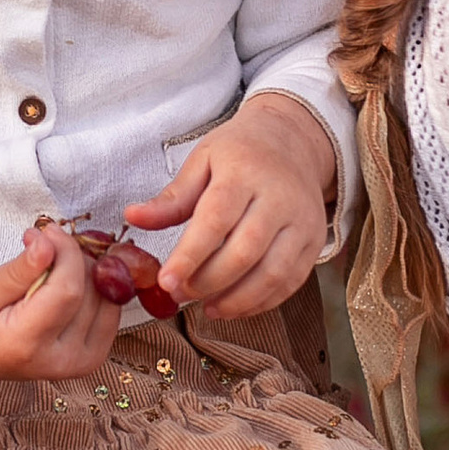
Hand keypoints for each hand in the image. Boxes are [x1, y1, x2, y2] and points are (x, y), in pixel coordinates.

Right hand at [0, 223, 121, 389]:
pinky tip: (70, 278)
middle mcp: (59, 361)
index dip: (66, 252)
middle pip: (90, 294)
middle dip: (75, 257)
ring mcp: (79, 364)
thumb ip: (20, 269)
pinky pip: (110, 312)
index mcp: (26, 345)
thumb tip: (49, 241)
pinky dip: (97, 288)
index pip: (68, 291)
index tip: (49, 230)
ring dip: (88, 270)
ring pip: (106, 300)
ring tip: (55, 261)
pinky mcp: (90, 359)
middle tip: (48, 241)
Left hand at [123, 91, 337, 320]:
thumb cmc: (240, 152)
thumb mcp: (202, 161)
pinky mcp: (315, 242)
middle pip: (245, 251)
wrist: (293, 141)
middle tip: (179, 295)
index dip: (190, 255)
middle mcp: (280, 198)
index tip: (165, 281)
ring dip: (237, 299)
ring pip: (273, 272)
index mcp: (244, 172)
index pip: (216, 219)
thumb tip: (133, 217)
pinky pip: (290, 281)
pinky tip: (234, 305)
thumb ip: (172, 197)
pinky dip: (261, 302)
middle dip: (209, 281)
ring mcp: (302, 222)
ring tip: (206, 307)